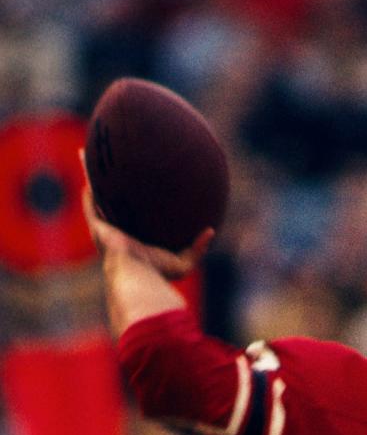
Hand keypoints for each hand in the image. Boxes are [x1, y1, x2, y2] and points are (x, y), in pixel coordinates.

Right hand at [79, 154, 212, 278]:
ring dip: (95, 180)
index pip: (135, 221)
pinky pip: (90, 201)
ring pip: (99, 199)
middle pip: (114, 206)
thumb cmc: (158, 274)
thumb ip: (197, 248)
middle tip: (115, 170)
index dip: (135, 208)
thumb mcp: (182, 263)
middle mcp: (118, 235)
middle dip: (113, 191)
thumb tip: (211, 230)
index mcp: (135, 243)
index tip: (140, 192)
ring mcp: (106, 230)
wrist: (136, 276)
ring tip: (94, 158)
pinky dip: (89, 184)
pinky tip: (88, 163)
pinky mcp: (97, 226)